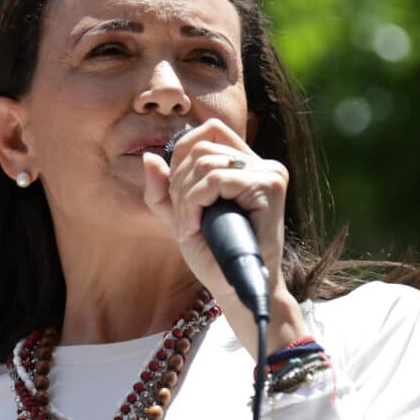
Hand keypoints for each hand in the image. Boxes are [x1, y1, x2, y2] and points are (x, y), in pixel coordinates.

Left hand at [141, 118, 307, 356]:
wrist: (236, 288)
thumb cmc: (213, 257)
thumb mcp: (180, 218)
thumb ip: (162, 191)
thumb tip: (149, 157)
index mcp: (246, 165)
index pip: (209, 131)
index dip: (182, 156)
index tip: (179, 197)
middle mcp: (262, 164)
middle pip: (202, 146)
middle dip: (179, 183)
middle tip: (184, 221)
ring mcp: (270, 173)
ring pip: (206, 162)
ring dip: (186, 198)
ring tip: (190, 228)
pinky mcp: (271, 186)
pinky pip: (217, 179)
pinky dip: (196, 203)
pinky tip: (196, 228)